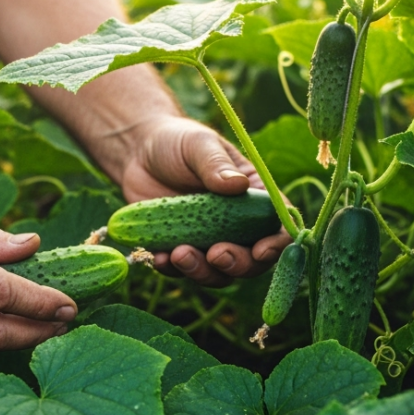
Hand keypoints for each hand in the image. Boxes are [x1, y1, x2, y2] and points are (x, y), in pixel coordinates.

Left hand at [116, 115, 291, 286]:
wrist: (137, 151)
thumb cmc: (177, 142)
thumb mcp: (199, 144)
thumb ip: (216, 165)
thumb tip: (238, 185)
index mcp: (252, 198)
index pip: (276, 226)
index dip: (276, 244)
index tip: (260, 250)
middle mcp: (236, 226)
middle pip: (250, 260)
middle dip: (237, 264)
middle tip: (215, 254)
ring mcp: (207, 241)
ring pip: (217, 273)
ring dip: (202, 271)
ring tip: (179, 254)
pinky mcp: (179, 249)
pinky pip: (181, 270)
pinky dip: (172, 270)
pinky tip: (159, 257)